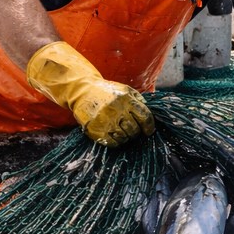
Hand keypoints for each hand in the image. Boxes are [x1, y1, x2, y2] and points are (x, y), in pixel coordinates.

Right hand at [27, 41, 153, 146]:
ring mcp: (105, 120)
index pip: (145, 116)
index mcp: (126, 99)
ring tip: (122, 131)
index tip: (149, 131)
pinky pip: (112, 143)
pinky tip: (114, 136)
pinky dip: (116, 142)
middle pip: (134, 129)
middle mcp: (116, 110)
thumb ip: (138, 100)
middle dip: (136, 132)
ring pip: (124, 137)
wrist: (82, 91)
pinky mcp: (96, 129)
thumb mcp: (124, 90)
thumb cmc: (107, 92)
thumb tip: (151, 113)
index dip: (149, 126)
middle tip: (133, 131)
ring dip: (126, 137)